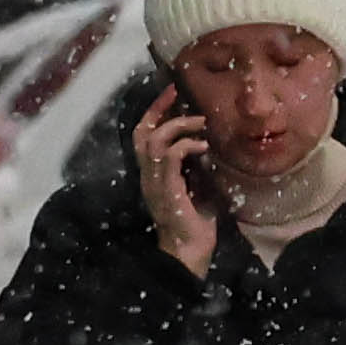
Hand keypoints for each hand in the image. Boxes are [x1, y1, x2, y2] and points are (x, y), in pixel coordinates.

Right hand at [134, 85, 215, 274]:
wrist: (190, 252)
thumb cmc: (196, 225)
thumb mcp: (197, 189)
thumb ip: (194, 168)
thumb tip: (203, 147)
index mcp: (152, 175)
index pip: (144, 136)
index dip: (154, 113)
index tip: (172, 95)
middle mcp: (147, 176)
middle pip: (141, 132)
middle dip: (158, 108)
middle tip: (176, 92)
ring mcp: (154, 182)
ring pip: (154, 140)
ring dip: (177, 125)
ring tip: (200, 122)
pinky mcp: (166, 189)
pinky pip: (169, 157)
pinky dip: (186, 145)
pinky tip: (202, 146)